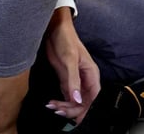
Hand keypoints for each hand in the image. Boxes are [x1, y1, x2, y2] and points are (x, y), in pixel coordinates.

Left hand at [43, 8, 99, 123]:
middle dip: (72, 110)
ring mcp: (75, 80)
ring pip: (74, 102)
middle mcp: (85, 79)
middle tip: (58, 110)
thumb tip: (77, 100)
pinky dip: (60, 103)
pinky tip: (51, 103)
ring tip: (52, 106)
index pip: (92, 97)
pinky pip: (66, 97)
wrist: (54, 29)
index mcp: (91, 74)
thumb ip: (73, 80)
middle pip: (83, 103)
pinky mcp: (66, 80)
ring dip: (64, 108)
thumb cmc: (66, 39)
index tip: (73, 114)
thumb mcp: (69, 59)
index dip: (85, 109)